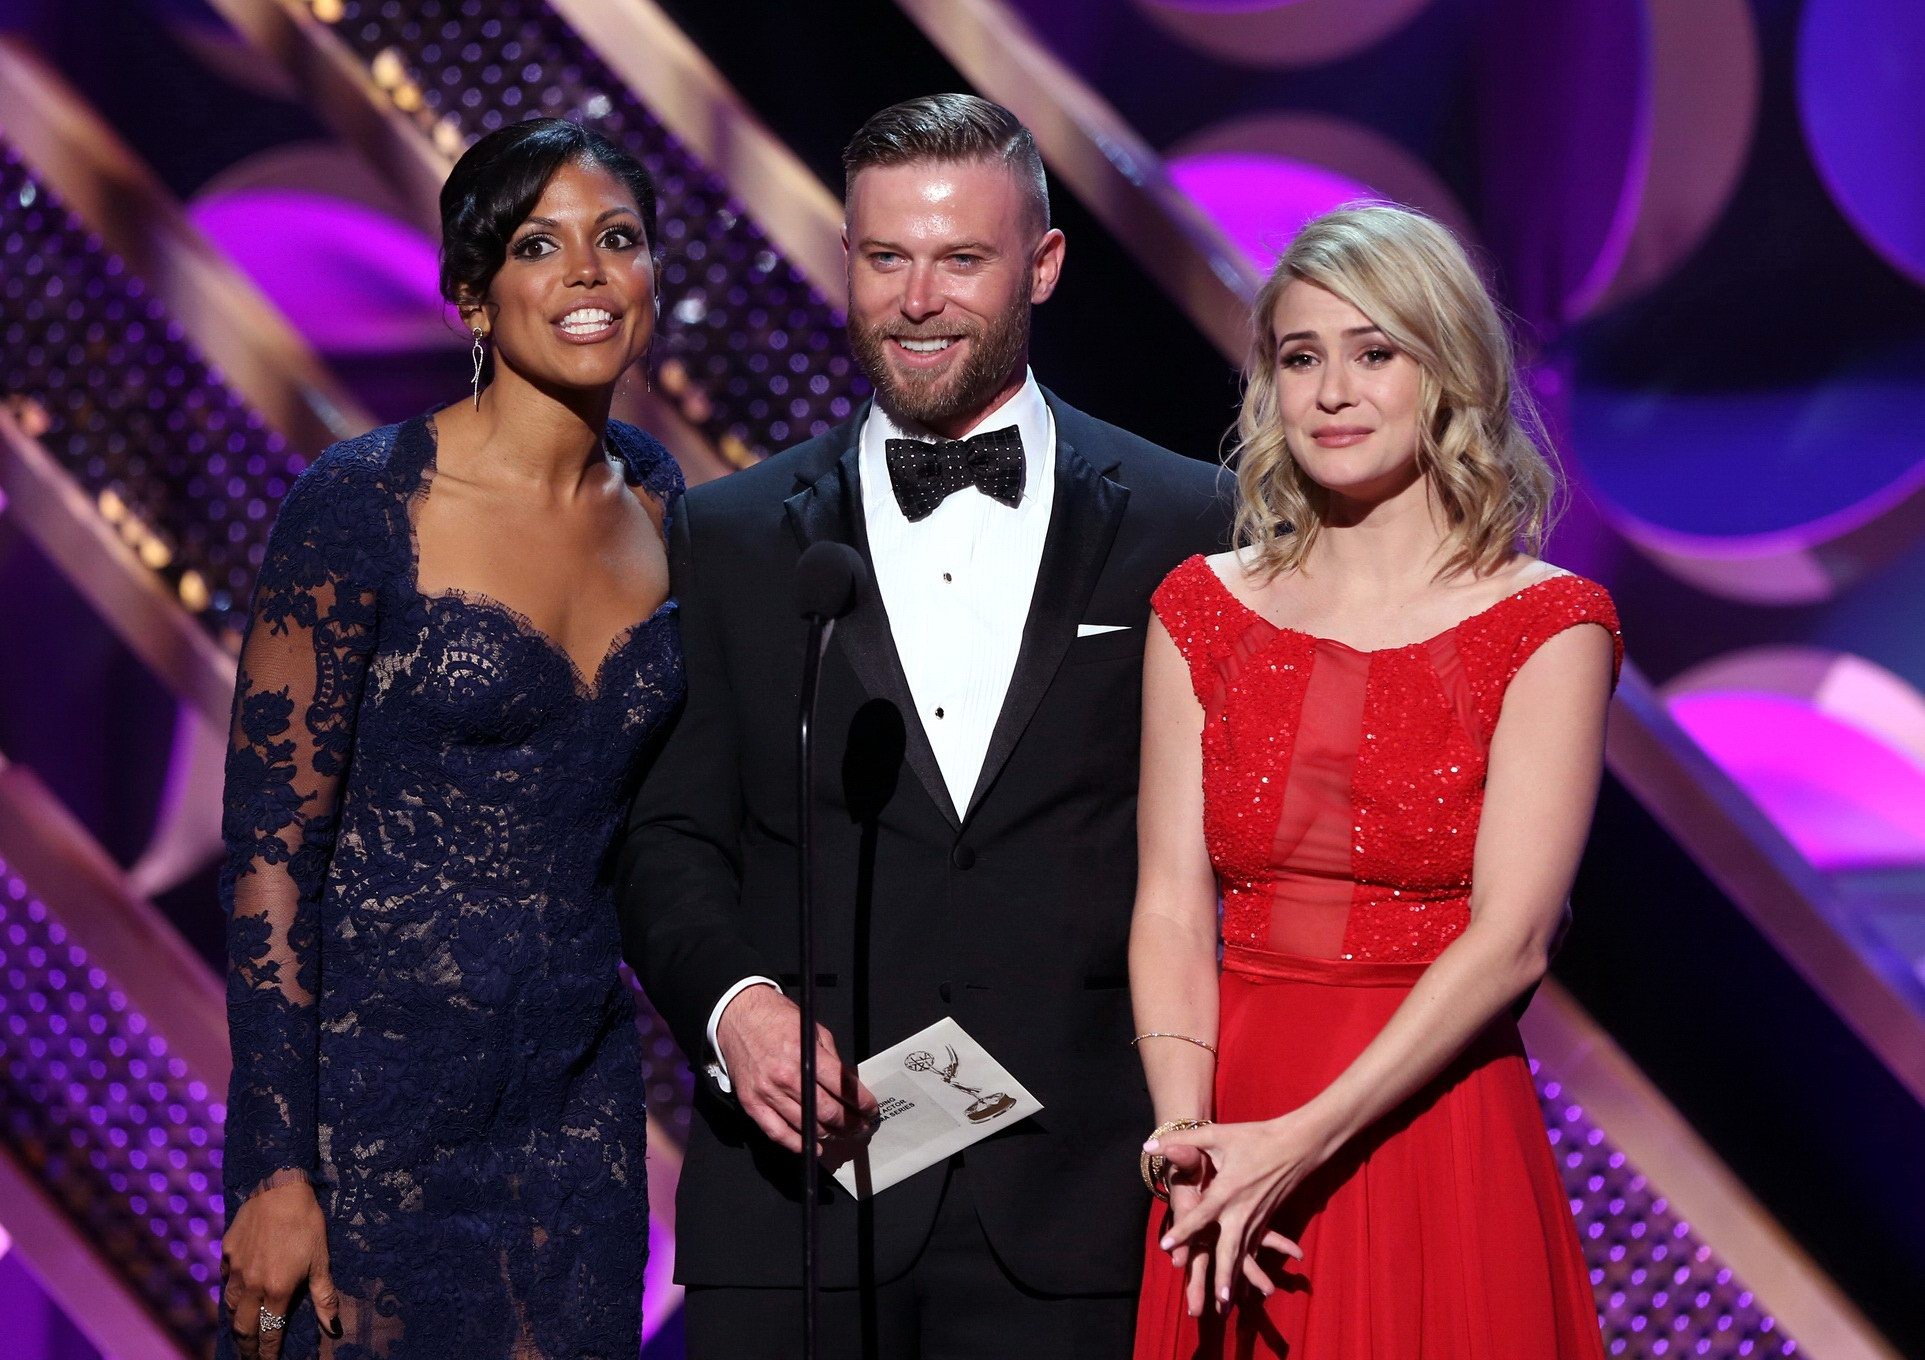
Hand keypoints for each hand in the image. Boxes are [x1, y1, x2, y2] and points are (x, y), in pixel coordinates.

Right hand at [221, 1178, 340, 1356]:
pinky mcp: (226, 1253)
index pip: (269, 1332)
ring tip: (242, 1334)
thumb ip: (325, 1297)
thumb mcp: (321, 1260)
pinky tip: (236, 1295)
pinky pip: (225, 1281)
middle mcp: (252, 1285)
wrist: (280, 1189)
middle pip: (243, 1328)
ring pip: (230, 1307)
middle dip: (247, 1347)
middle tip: (250, 1357)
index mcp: (277, 1290)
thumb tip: (333, 1328)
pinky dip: (230, 1293)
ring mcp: (235, 1269)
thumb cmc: (307, 1224)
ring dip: (236, 1324)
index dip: (268, 1353)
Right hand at [716, 985, 879, 1165]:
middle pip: (827, 1112)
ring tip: (842, 1134)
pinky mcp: (752, 1104)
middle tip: (861, 1126)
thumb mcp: (814, 1030)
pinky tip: (813, 1146)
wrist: (738, 1017)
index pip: (842, 1087)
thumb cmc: (777, 1019)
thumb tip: (848, 1085)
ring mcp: (768, 1093)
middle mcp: (787, 1077)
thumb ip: (832, 1059)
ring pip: (806, 1126)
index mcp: (806, 1055)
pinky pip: (777, 1133)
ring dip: (830, 1134)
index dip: (862, 1102)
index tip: (871, 1109)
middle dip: (850, 1123)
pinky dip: (797, 1144)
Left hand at [1158, 1141, 1300, 1315]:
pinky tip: (1247, 1288)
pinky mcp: (1265, 1220)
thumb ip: (1182, 1141)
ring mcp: (1256, 1218)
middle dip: (1223, 1276)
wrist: (1296, 1144)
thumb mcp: (1217, 1135)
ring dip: (1237, 1281)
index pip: (1201, 1216)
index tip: (1167, 1248)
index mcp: (1227, 1191)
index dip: (1183, 1232)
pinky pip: (1255, 1249)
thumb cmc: (1254, 1137)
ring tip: (1228, 1306)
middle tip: (1216, 1301)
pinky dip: (1249, 1268)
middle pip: (1230, 1250)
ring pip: (1244, 1256)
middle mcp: (1242, 1211)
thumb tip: (1149, 1146)